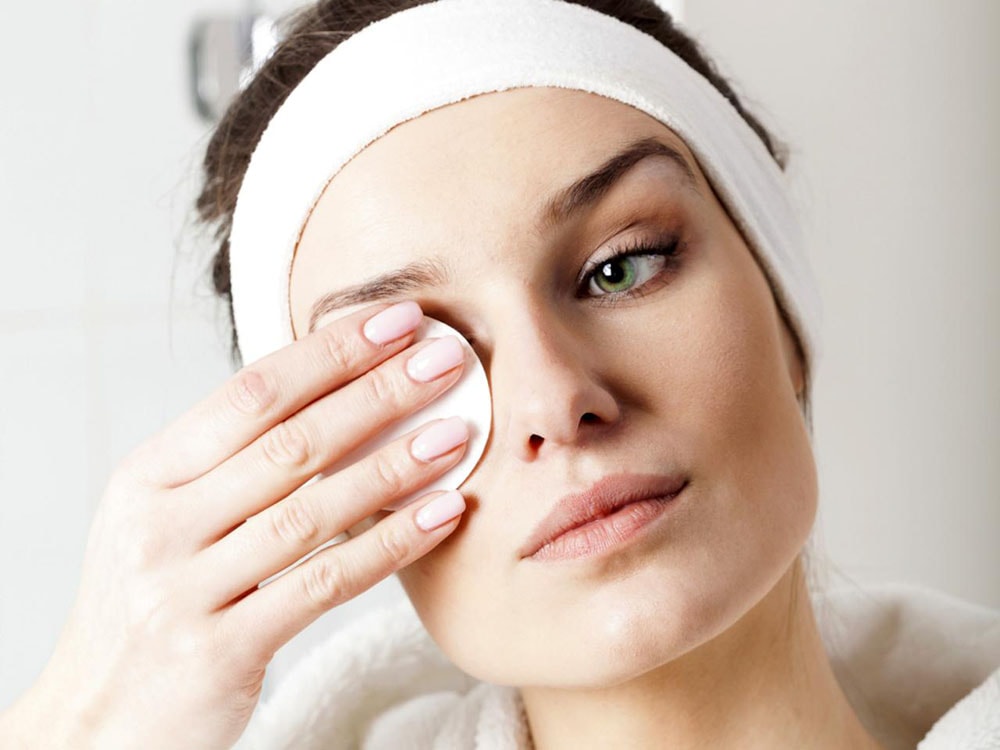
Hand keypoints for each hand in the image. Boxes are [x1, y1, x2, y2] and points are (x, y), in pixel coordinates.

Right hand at [1, 300, 469, 748]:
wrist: (99, 717)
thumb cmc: (153, 601)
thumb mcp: (168, 519)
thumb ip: (234, 464)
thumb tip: (338, 396)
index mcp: (148, 476)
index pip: (251, 393)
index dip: (332, 353)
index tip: (397, 321)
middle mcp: (160, 525)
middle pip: (289, 443)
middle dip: (377, 394)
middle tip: (446, 359)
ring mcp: (185, 589)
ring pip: (312, 512)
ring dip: (394, 468)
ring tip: (457, 435)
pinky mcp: (220, 650)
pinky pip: (323, 585)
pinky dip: (389, 546)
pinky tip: (441, 515)